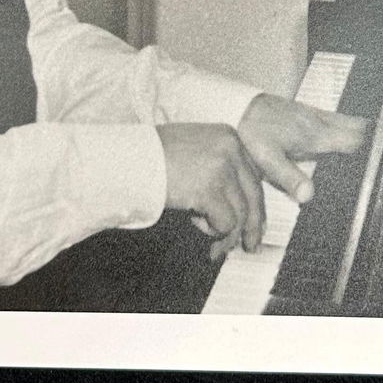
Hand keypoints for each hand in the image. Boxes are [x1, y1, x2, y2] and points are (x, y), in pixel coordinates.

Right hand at [157, 122, 266, 259]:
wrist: (128, 160)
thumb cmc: (153, 157)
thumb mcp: (195, 149)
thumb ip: (218, 165)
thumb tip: (235, 202)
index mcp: (228, 136)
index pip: (253, 175)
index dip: (254, 203)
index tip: (254, 223)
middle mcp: (231, 148)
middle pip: (254, 194)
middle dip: (253, 225)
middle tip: (250, 246)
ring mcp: (222, 167)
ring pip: (241, 213)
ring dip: (228, 235)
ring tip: (215, 247)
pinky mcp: (210, 188)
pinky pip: (226, 222)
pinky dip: (213, 231)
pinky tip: (196, 224)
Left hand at [236, 93, 370, 209]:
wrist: (240, 106)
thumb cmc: (254, 132)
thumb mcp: (268, 159)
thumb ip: (290, 177)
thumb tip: (310, 196)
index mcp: (317, 135)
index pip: (355, 139)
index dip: (369, 151)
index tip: (377, 164)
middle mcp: (321, 123)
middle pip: (358, 127)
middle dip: (371, 140)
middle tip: (378, 155)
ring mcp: (315, 115)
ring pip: (348, 120)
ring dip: (360, 132)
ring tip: (370, 147)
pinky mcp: (308, 112)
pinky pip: (336, 118)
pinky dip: (346, 127)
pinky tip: (343, 139)